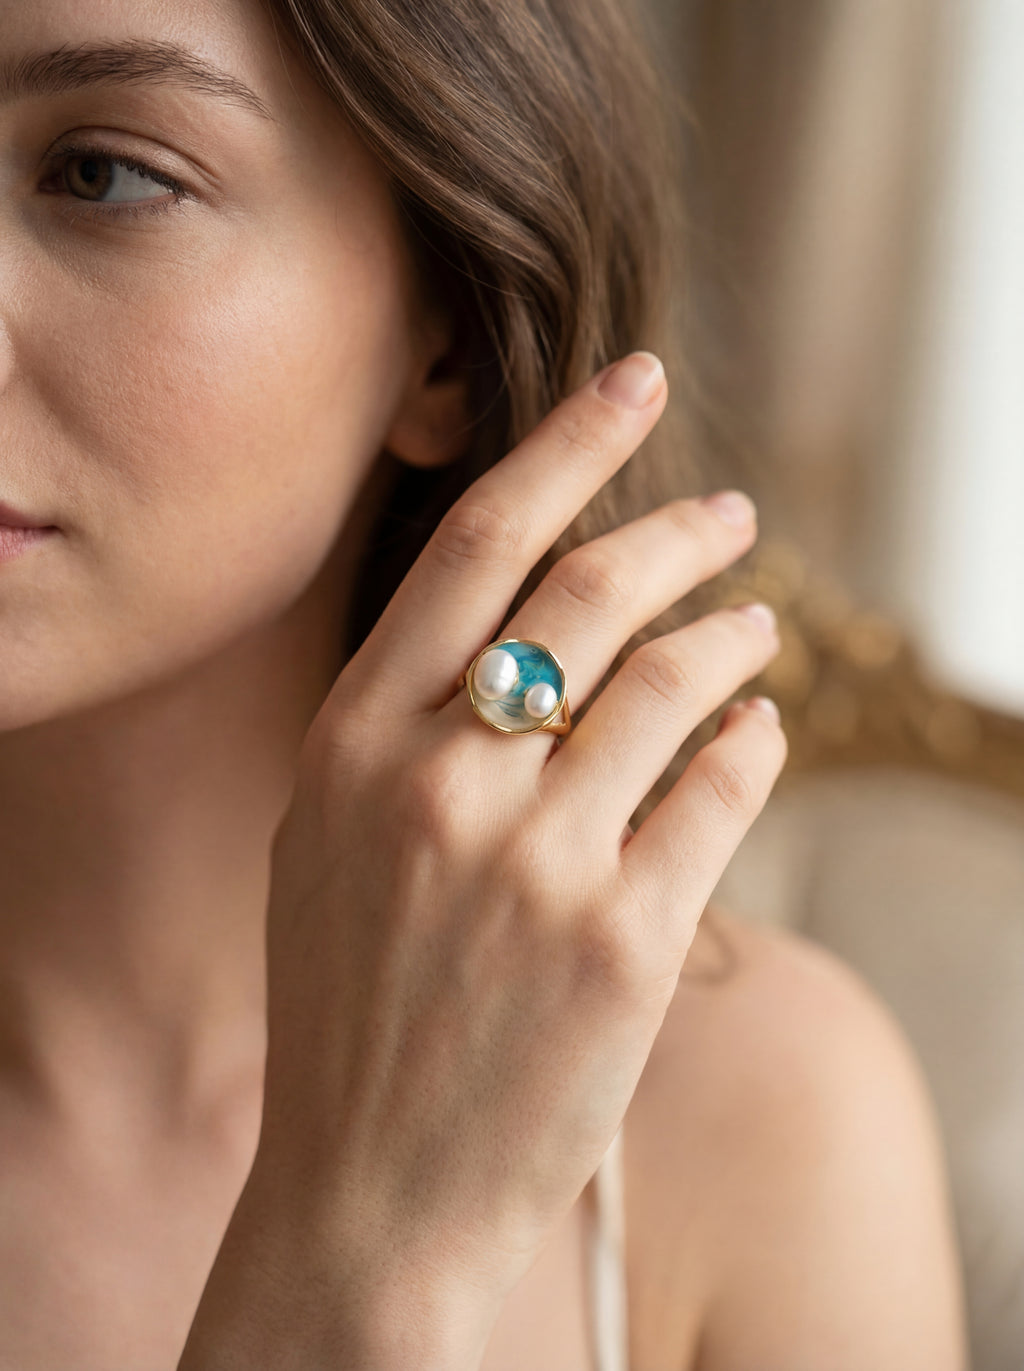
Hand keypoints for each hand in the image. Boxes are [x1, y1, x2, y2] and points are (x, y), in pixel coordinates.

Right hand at [185, 352, 785, 1368]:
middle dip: (679, 531)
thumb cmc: (352, 999)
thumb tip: (542, 627)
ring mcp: (538, 861)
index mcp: (355, 739)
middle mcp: (442, 781)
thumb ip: (409, 721)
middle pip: (591, 594)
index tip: (634, 380)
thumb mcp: (332, 836)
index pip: (478, 543)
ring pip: (677, 685)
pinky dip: (752, 745)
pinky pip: (722, 792)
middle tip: (729, 514)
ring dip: (734, 638)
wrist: (374, 1187)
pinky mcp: (626, 939)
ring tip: (756, 628)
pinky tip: (756, 733)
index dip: (566, 444)